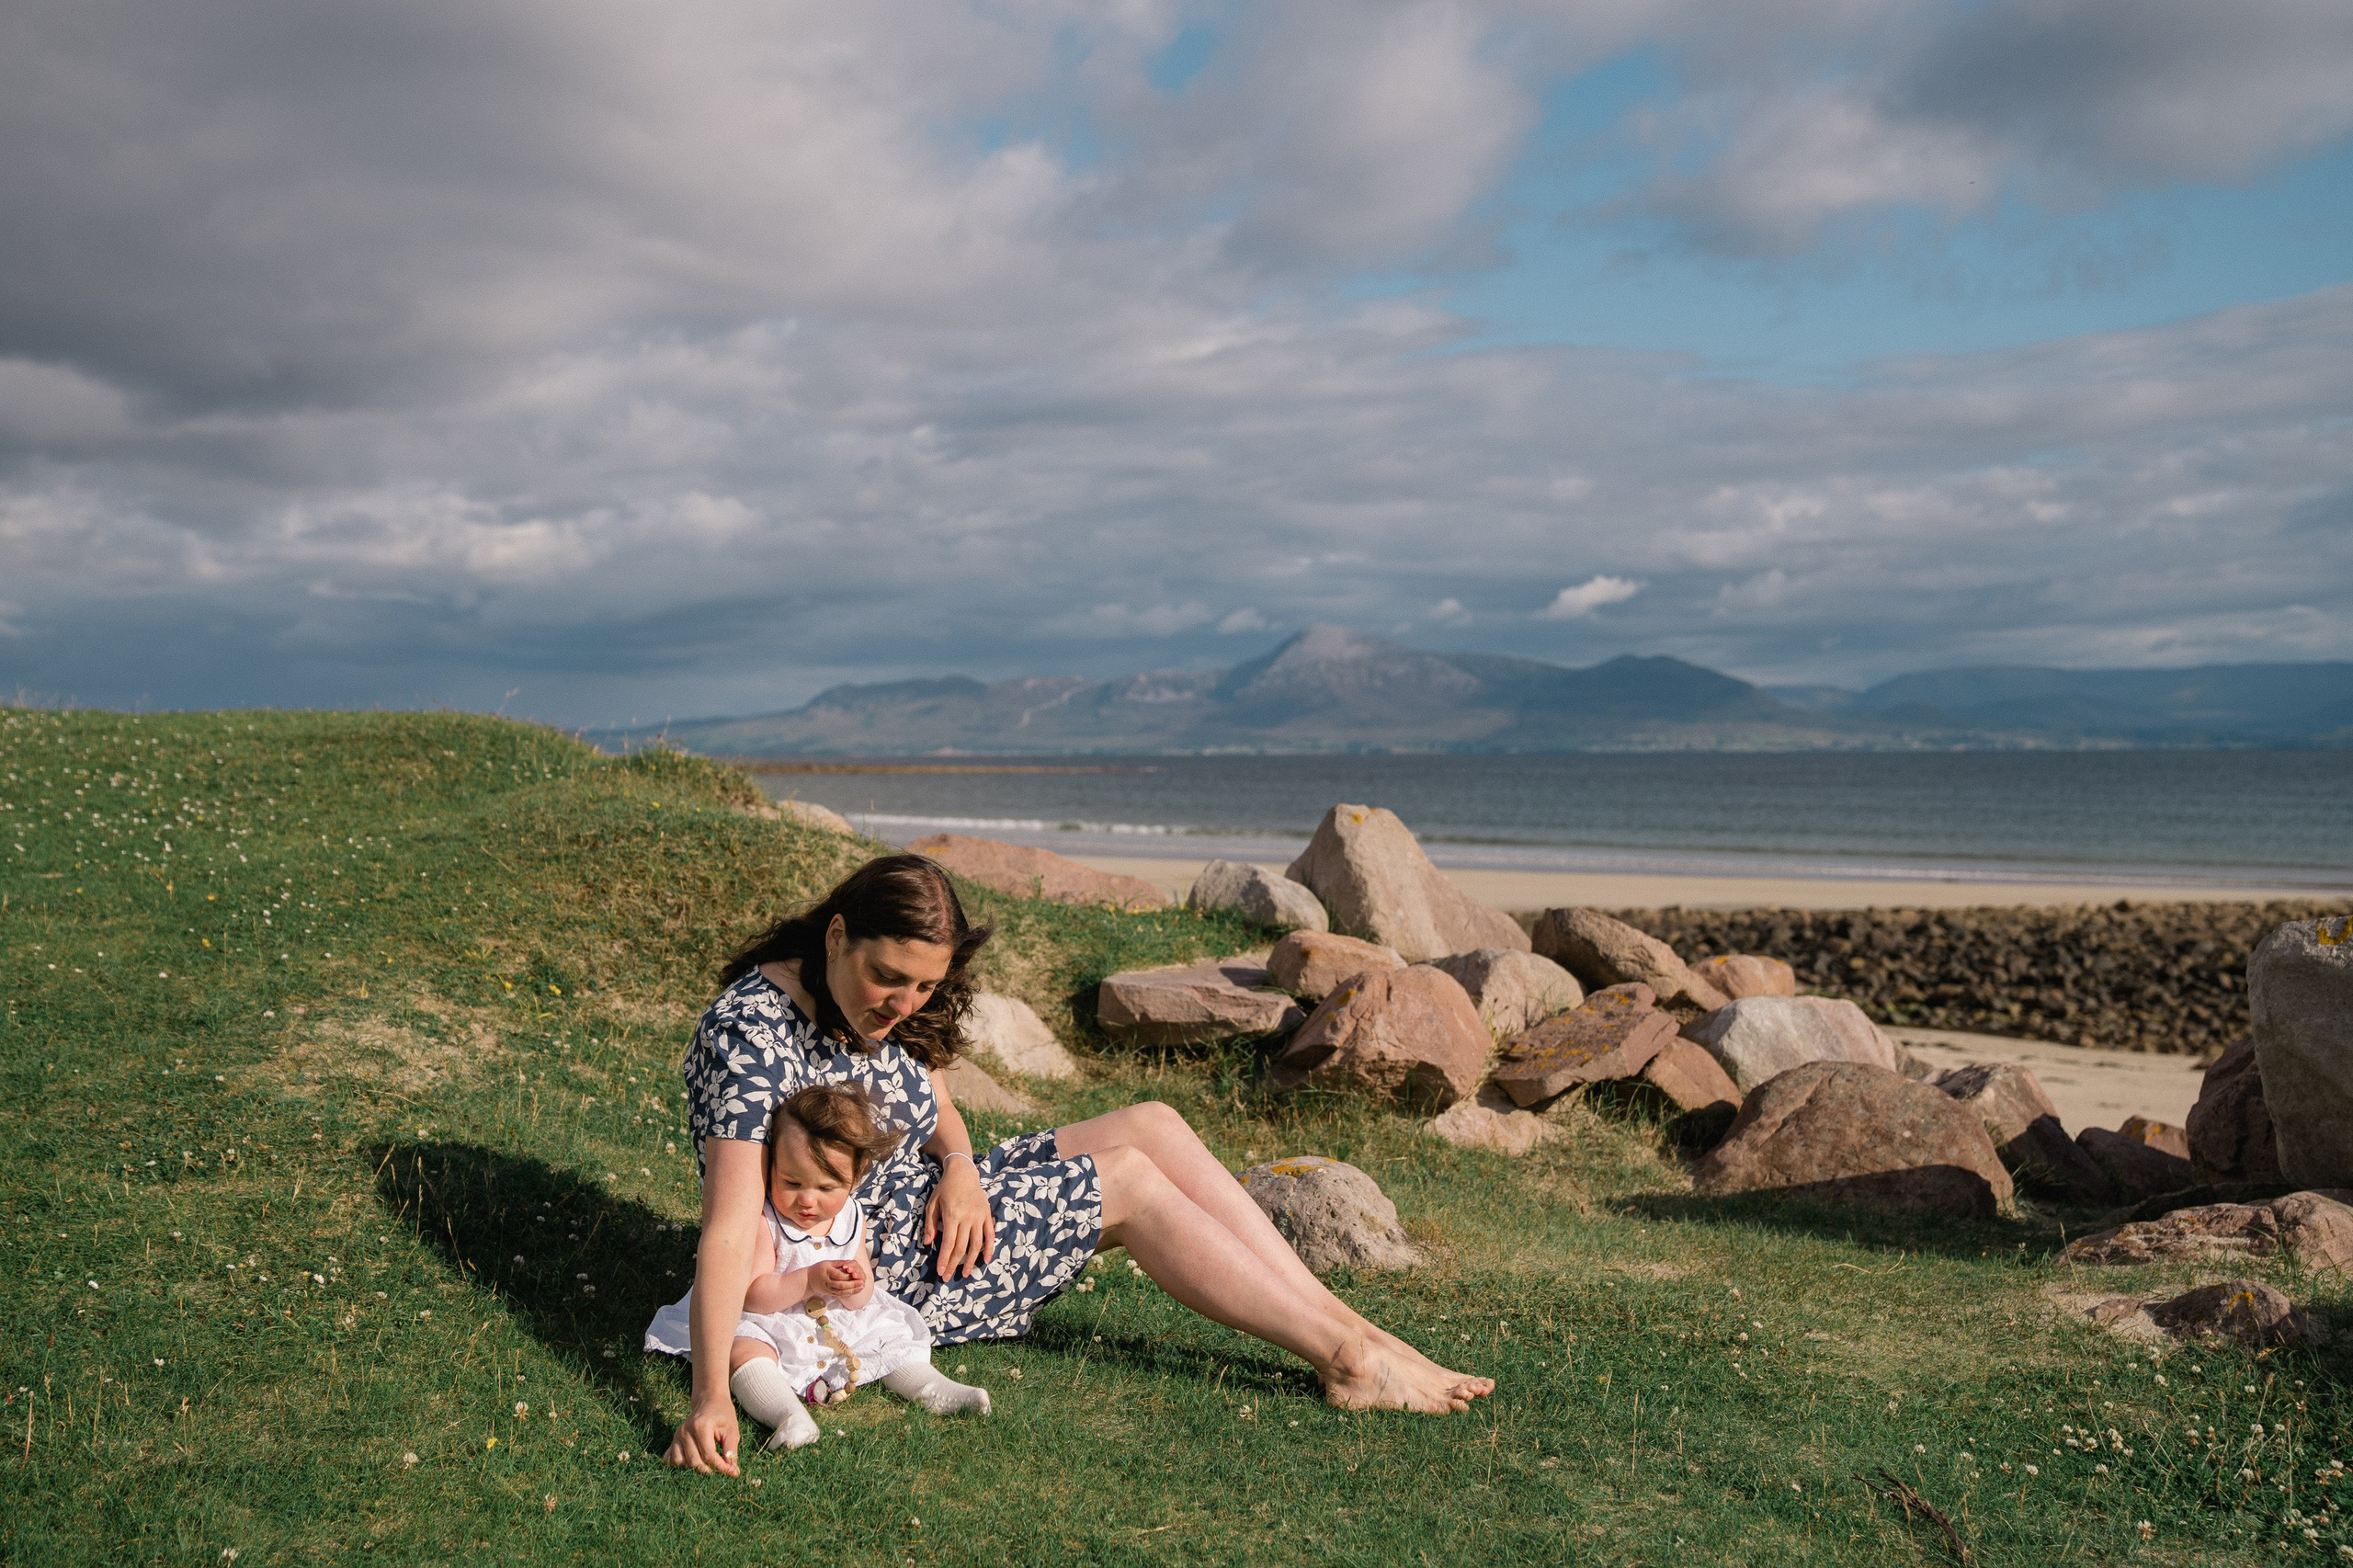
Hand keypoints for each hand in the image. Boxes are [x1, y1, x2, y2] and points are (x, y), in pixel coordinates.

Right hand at [663, 1394, 740, 1476]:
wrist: (710, 1401)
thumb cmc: (723, 1415)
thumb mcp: (732, 1430)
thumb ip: (731, 1451)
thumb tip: (733, 1472)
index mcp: (701, 1427)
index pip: (708, 1455)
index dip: (721, 1467)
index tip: (731, 1472)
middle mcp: (685, 1431)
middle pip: (694, 1461)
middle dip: (708, 1469)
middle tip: (720, 1466)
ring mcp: (678, 1435)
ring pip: (681, 1462)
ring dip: (694, 1467)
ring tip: (706, 1462)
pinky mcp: (674, 1439)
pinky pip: (672, 1458)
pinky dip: (681, 1464)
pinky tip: (691, 1461)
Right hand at [817, 1258, 865, 1296]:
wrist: (808, 1280)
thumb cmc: (818, 1269)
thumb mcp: (827, 1262)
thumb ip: (839, 1262)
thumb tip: (850, 1261)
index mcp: (827, 1273)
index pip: (839, 1275)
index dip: (848, 1275)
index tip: (857, 1274)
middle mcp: (828, 1282)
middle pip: (841, 1285)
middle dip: (853, 1284)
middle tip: (862, 1282)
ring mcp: (828, 1289)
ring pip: (841, 1291)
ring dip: (852, 1290)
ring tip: (861, 1287)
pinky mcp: (829, 1293)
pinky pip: (840, 1294)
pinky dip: (848, 1293)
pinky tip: (855, 1291)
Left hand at [921, 1157, 994, 1279]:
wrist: (963, 1173)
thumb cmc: (945, 1189)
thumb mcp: (932, 1204)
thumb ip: (930, 1224)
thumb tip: (927, 1243)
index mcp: (952, 1215)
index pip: (948, 1243)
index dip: (944, 1259)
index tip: (940, 1272)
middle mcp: (967, 1217)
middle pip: (961, 1247)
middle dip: (954, 1264)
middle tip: (948, 1277)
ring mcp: (979, 1217)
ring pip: (976, 1244)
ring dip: (971, 1261)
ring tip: (965, 1273)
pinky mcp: (987, 1215)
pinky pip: (990, 1235)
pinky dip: (989, 1248)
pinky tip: (985, 1260)